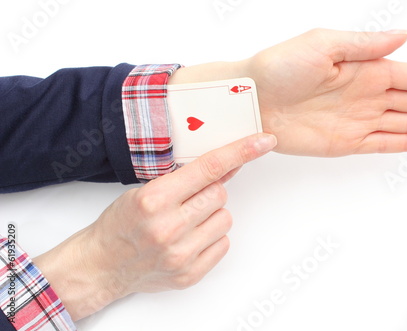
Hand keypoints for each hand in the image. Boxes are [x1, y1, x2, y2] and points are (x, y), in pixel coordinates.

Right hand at [33, 133, 276, 320]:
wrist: (102, 265)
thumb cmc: (121, 224)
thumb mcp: (145, 191)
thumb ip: (186, 180)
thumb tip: (227, 166)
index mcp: (154, 200)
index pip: (209, 168)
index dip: (240, 151)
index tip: (264, 141)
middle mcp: (169, 228)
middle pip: (220, 194)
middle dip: (209, 193)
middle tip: (187, 201)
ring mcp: (180, 254)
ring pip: (226, 218)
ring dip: (212, 216)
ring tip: (187, 222)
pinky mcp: (189, 274)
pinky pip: (223, 244)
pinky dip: (211, 238)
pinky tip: (189, 239)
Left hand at [169, 29, 406, 156]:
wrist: (250, 100)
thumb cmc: (278, 67)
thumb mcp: (322, 44)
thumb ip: (365, 45)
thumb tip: (402, 37)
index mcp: (365, 68)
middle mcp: (366, 94)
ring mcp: (357, 119)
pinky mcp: (344, 142)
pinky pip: (382, 142)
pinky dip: (405, 143)